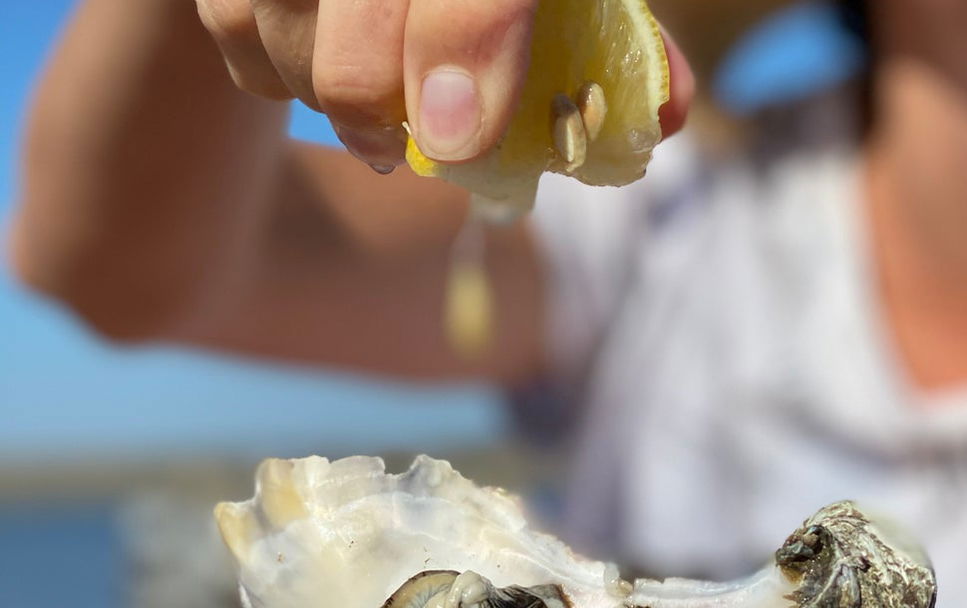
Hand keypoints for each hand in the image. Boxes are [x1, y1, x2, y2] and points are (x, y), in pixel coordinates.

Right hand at [193, 0, 693, 172]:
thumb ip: (617, 34)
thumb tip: (661, 120)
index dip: (466, 44)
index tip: (459, 141)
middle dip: (370, 91)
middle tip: (403, 152)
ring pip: (269, 6)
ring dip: (316, 88)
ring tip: (371, 129)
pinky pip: (222, 10)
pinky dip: (261, 63)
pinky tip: (306, 80)